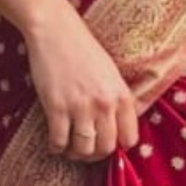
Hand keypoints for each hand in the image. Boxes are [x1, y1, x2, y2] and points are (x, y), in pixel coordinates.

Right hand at [24, 7, 139, 161]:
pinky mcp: (56, 107)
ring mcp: (80, 107)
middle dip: (96, 154)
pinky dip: (57, 147)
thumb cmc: (83, 49)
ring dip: (76, 154)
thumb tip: (120, 126)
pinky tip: (55, 143)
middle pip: (106, 148)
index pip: (130, 138)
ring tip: (70, 148)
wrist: (56, 31)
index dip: (118, 145)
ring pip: (84, 149)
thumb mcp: (111, 73)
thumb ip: (118, 98)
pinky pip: (59, 141)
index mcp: (121, 95)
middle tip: (86, 150)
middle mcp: (105, 104)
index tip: (107, 143)